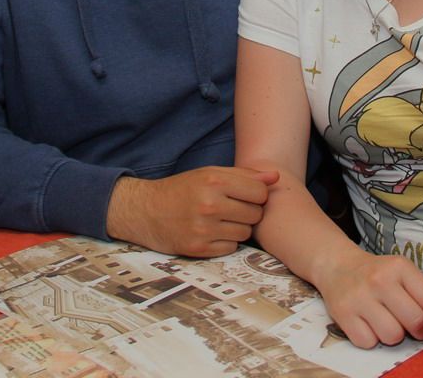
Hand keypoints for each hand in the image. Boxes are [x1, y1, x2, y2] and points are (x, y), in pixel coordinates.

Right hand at [106, 167, 278, 257]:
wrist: (146, 211)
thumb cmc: (182, 190)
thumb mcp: (210, 174)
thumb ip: (245, 175)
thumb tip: (276, 177)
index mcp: (214, 181)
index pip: (260, 193)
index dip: (255, 195)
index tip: (244, 195)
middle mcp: (210, 204)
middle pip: (255, 214)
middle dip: (247, 212)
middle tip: (230, 208)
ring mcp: (204, 228)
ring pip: (245, 233)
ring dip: (237, 228)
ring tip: (220, 220)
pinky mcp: (199, 248)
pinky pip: (231, 247)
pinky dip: (225, 242)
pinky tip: (211, 232)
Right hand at [316, 249, 422, 348]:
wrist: (338, 267)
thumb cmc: (380, 275)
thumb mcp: (408, 276)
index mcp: (400, 267)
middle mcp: (379, 280)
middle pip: (415, 322)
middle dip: (421, 331)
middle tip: (416, 328)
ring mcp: (359, 297)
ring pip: (392, 336)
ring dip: (395, 335)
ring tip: (389, 322)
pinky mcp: (343, 314)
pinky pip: (369, 343)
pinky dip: (373, 339)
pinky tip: (370, 325)